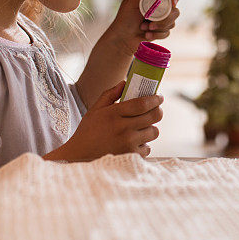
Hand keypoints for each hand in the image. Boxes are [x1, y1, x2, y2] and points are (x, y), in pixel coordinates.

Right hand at [47, 81, 162, 161]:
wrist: (79, 157)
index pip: (143, 103)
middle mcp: (123, 128)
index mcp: (114, 114)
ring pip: (154, 131)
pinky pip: (148, 147)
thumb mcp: (95, 110)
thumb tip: (125, 82)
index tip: (159, 97)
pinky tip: (134, 142)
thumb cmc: (88, 131)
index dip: (155, 99)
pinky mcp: (131, 156)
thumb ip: (110, 94)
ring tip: (140, 128)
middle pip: (154, 116)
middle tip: (154, 109)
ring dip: (150, 128)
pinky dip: (144, 144)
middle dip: (157, 111)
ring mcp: (128, 144)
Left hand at [107, 0, 179, 52]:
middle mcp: (159, 6)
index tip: (173, 4)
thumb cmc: (125, 19)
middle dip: (165, 20)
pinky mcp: (162, 30)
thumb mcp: (130, 1)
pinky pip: (167, 32)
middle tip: (151, 25)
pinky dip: (157, 35)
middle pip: (175, 10)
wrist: (123, 38)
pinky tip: (146, 35)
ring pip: (172, 23)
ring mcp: (161, 19)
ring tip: (143, 28)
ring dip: (158, 28)